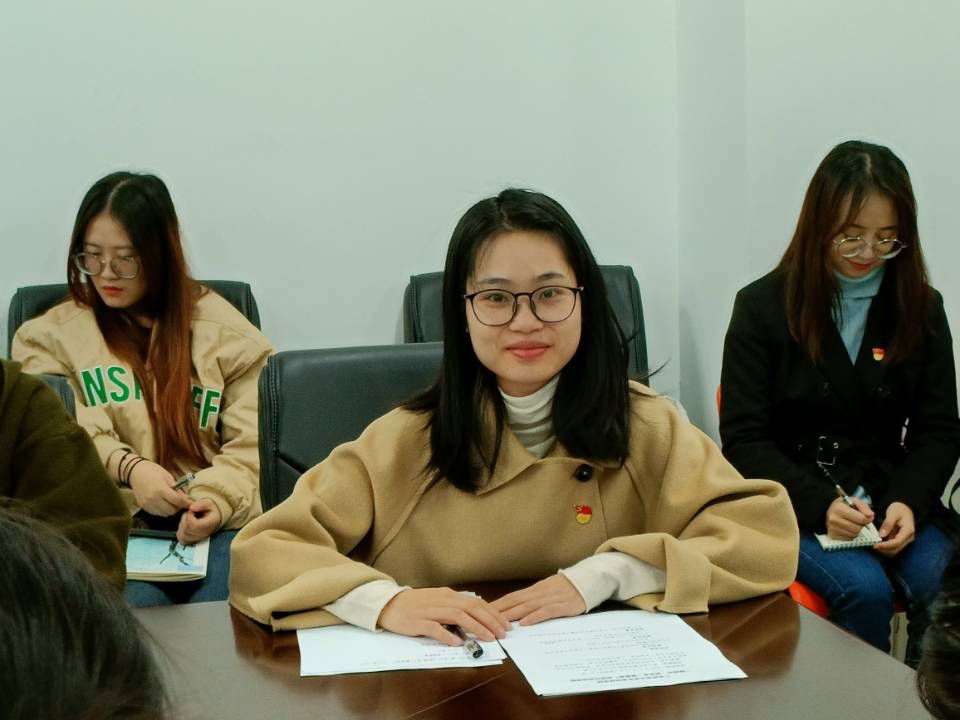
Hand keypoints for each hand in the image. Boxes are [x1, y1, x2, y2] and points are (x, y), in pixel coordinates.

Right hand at [129, 461, 191, 515]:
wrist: (136, 472)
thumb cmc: (153, 471)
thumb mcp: (168, 477)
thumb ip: (177, 489)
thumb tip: (186, 499)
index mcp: (160, 489)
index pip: (177, 501)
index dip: (187, 504)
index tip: (192, 504)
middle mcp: (153, 499)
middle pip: (172, 510)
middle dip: (179, 508)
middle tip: (182, 503)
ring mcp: (147, 504)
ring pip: (165, 514)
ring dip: (171, 510)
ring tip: (173, 502)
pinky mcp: (143, 507)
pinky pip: (157, 513)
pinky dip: (163, 511)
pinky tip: (164, 503)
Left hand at [176, 499, 220, 544]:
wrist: (213, 517)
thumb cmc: (210, 510)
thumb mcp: (208, 503)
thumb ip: (201, 504)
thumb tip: (191, 508)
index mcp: (210, 524)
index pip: (195, 525)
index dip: (189, 516)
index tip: (191, 511)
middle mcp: (204, 534)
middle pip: (187, 530)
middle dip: (184, 519)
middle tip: (189, 513)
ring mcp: (198, 539)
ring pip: (183, 535)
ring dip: (182, 525)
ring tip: (187, 519)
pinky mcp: (192, 541)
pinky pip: (181, 539)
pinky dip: (180, 531)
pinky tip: (185, 525)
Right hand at [377, 587, 509, 645]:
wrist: (388, 604)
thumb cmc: (415, 605)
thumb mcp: (438, 601)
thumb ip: (454, 607)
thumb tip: (476, 617)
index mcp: (448, 595)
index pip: (476, 602)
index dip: (492, 613)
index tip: (505, 624)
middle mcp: (441, 600)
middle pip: (471, 607)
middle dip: (489, 620)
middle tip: (502, 633)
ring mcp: (429, 610)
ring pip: (457, 616)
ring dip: (475, 627)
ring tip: (488, 638)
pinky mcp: (417, 622)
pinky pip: (434, 628)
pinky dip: (447, 635)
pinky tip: (457, 643)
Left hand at [490, 574, 585, 625]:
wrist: (587, 580)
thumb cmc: (565, 588)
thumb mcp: (546, 591)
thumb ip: (532, 599)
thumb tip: (515, 608)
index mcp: (534, 590)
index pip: (511, 597)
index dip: (496, 604)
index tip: (482, 612)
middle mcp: (539, 593)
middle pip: (515, 602)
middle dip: (498, 611)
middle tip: (483, 620)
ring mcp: (550, 598)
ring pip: (527, 606)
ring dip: (512, 615)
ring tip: (499, 624)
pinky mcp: (563, 606)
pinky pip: (547, 611)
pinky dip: (535, 616)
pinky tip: (526, 623)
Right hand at [825, 496, 873, 539]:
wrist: (830, 511)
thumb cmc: (843, 505)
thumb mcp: (854, 501)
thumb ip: (864, 507)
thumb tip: (871, 515)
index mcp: (839, 508)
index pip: (861, 518)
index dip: (868, 518)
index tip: (867, 517)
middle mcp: (834, 519)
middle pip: (858, 528)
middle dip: (861, 524)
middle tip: (858, 519)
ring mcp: (832, 529)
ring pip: (854, 534)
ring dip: (857, 530)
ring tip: (852, 523)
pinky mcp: (833, 536)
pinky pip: (849, 538)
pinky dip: (851, 534)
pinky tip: (847, 528)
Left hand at [873, 502, 915, 556]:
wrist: (905, 508)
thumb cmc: (899, 509)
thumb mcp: (893, 513)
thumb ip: (888, 524)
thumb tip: (881, 535)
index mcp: (908, 530)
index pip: (897, 542)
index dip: (885, 546)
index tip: (875, 546)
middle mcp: (908, 538)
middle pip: (896, 549)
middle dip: (884, 549)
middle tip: (872, 545)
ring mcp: (905, 540)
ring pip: (894, 551)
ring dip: (884, 550)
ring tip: (873, 544)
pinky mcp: (901, 541)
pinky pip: (893, 548)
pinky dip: (885, 548)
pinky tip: (878, 544)